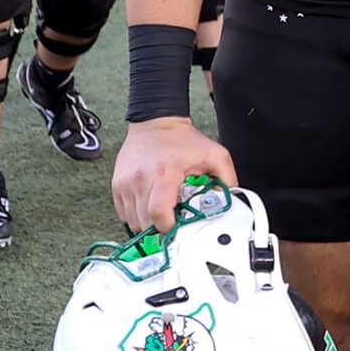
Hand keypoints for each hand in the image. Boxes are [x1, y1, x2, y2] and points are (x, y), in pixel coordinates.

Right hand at [113, 119, 237, 233]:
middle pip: (145, 222)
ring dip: (148, 223)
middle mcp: (140, 179)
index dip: (169, 227)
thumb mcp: (215, 154)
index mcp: (165, 174)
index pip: (159, 213)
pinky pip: (123, 214)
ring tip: (162, 210)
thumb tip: (233, 200)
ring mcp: (125, 183)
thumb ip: (228, 178)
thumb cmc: (183, 140)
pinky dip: (136, 215)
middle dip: (160, 227)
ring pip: (133, 221)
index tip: (178, 228)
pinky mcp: (116, 185)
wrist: (156, 122)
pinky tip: (150, 204)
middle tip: (172, 220)